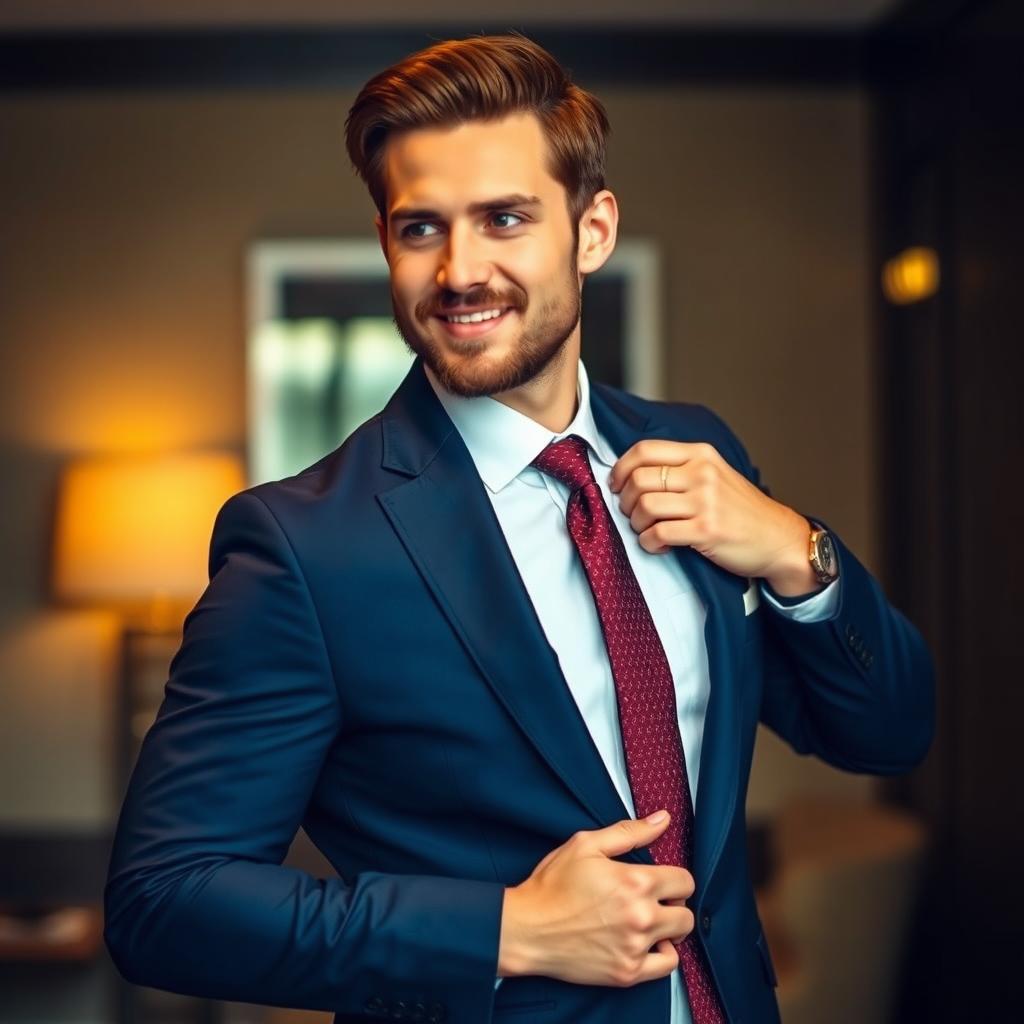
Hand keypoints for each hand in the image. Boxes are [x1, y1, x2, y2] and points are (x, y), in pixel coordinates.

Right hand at [498, 812, 693, 986]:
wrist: (527, 928)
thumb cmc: (552, 885)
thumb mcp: (586, 845)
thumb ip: (629, 832)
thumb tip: (662, 820)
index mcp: (635, 881)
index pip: (684, 881)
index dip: (675, 878)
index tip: (661, 880)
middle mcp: (640, 916)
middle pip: (685, 912)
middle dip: (674, 903)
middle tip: (653, 900)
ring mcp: (634, 947)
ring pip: (679, 938)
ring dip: (669, 928)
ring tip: (647, 921)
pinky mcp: (627, 973)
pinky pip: (667, 966)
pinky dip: (661, 954)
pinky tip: (644, 943)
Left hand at [609, 440, 817, 593]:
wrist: (779, 538)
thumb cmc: (742, 511)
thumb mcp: (715, 475)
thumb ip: (681, 470)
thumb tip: (632, 475)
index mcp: (701, 455)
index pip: (644, 450)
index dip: (621, 468)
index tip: (616, 484)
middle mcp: (702, 473)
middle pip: (638, 480)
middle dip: (625, 501)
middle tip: (631, 514)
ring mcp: (705, 502)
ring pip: (644, 507)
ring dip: (636, 524)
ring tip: (646, 530)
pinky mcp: (706, 530)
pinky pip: (658, 534)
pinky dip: (649, 543)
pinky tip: (660, 545)